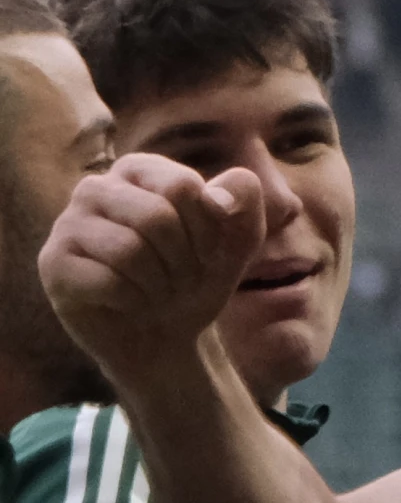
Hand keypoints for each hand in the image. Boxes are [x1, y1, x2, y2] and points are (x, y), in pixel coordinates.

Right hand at [38, 154, 265, 376]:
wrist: (166, 334)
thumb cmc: (198, 277)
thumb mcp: (239, 238)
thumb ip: (244, 199)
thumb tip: (217, 197)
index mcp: (139, 169)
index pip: (182, 186)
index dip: (208, 230)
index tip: (207, 251)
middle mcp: (96, 187)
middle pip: (156, 217)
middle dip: (184, 260)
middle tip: (182, 278)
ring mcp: (68, 225)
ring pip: (129, 249)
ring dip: (161, 283)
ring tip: (159, 290)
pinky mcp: (53, 264)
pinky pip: (107, 282)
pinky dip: (135, 300)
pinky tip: (131, 302)